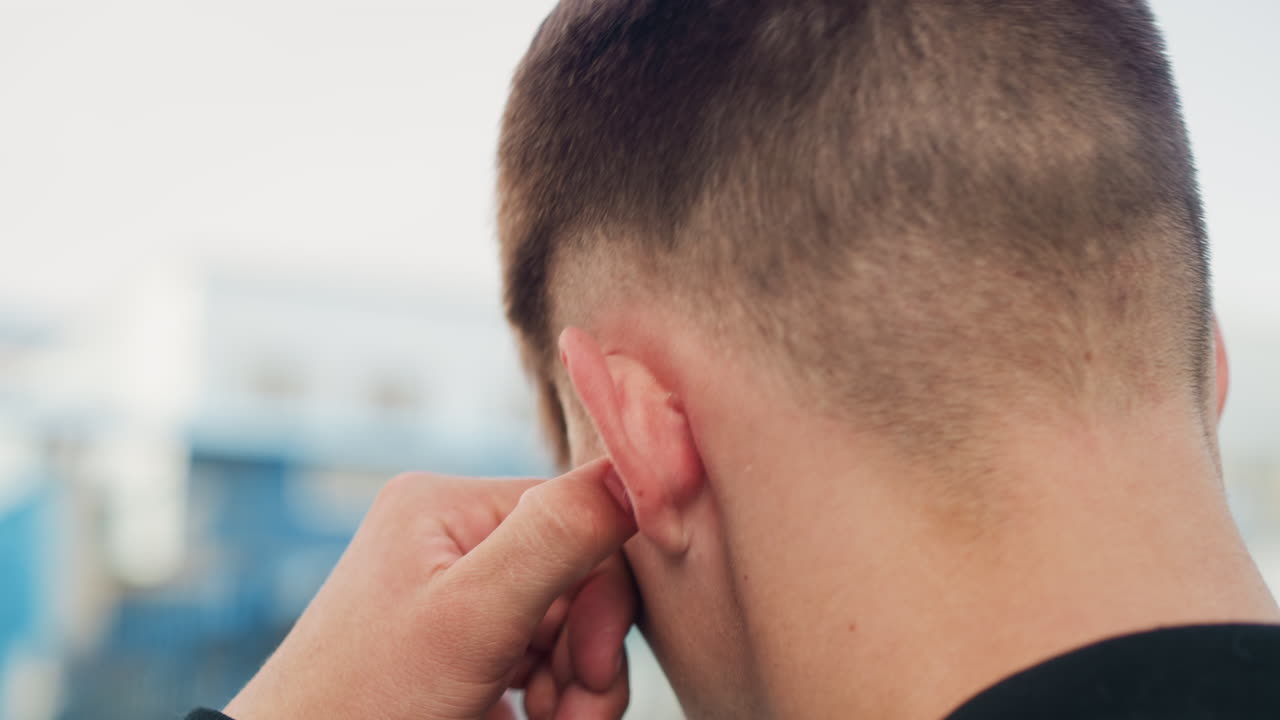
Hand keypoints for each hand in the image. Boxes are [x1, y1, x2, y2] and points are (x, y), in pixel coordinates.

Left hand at [223, 458, 638, 719]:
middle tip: (573, 716)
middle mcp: (450, 539)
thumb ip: (556, 537)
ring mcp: (453, 596)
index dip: (604, 599)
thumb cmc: (364, 705)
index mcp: (447, 506)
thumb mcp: (471, 616)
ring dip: (574, 687)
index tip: (594, 671)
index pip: (578, 520)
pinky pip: (537, 658)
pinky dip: (547, 697)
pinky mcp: (458, 648)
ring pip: (565, 628)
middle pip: (575, 581)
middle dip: (587, 656)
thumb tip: (633, 468)